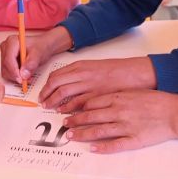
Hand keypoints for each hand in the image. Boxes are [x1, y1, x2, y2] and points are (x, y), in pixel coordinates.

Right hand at [0, 26, 72, 83]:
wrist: (43, 46)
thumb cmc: (41, 46)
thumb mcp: (39, 53)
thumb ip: (31, 63)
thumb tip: (23, 74)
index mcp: (12, 42)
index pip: (8, 59)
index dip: (14, 71)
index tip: (21, 79)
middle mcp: (6, 47)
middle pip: (5, 66)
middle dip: (16, 75)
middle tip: (27, 79)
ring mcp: (5, 54)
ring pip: (5, 71)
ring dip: (16, 77)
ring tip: (28, 76)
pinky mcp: (6, 61)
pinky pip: (7, 72)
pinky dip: (15, 76)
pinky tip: (24, 74)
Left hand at [39, 57, 156, 111]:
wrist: (135, 73)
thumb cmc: (117, 71)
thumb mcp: (95, 67)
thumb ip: (80, 74)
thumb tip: (66, 82)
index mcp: (81, 66)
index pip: (56, 75)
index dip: (46, 85)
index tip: (43, 92)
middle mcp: (83, 73)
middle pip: (56, 83)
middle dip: (46, 94)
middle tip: (42, 102)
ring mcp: (89, 84)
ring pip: (63, 93)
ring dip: (54, 102)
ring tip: (50, 109)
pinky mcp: (97, 96)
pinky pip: (77, 103)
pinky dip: (68, 108)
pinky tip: (65, 113)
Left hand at [63, 90, 177, 152]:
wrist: (174, 112)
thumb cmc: (156, 100)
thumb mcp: (134, 92)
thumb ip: (117, 96)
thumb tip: (101, 100)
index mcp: (118, 98)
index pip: (91, 103)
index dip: (78, 108)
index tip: (70, 111)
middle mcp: (118, 112)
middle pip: (91, 117)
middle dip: (75, 121)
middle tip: (65, 124)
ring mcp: (125, 126)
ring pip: (98, 131)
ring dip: (83, 134)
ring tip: (71, 136)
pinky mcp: (133, 140)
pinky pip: (114, 145)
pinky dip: (102, 147)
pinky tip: (93, 149)